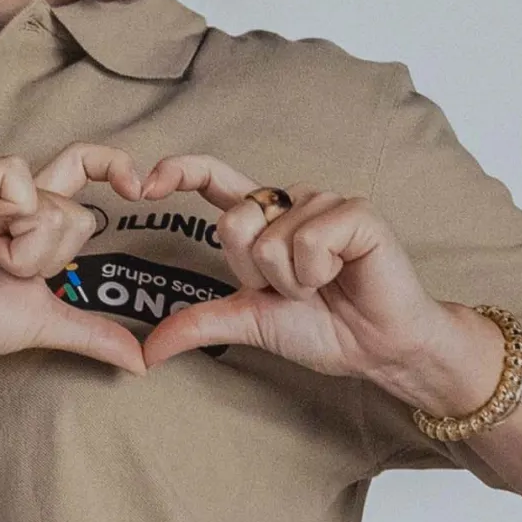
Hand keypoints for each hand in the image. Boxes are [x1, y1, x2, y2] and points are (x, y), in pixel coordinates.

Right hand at [0, 143, 146, 375]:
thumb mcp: (44, 322)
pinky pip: (17, 180)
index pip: (83, 169)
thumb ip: (91, 333)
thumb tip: (140, 361)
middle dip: (52, 258)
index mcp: (34, 219)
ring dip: (23, 250)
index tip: (141, 188)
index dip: (113, 166)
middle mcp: (17, 197)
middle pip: (76, 209)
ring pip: (50, 206)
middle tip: (10, 271)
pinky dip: (7, 221)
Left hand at [137, 154, 453, 390]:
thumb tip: (147, 350)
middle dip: (257, 274)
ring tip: (323, 285)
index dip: (178, 171)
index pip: (212, 178)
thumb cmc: (323, 328)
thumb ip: (199, 324)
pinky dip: (318, 274)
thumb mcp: (249, 321)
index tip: (143, 186)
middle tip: (295, 290)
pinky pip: (308, 242)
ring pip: (271, 242)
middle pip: (234, 223)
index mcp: (262, 219)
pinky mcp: (356, 212)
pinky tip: (343, 276)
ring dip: (293, 282)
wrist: (379, 348)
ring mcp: (323, 202)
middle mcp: (289, 201)